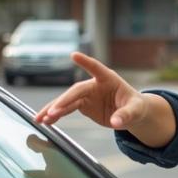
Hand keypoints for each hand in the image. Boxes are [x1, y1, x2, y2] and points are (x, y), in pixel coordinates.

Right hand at [34, 52, 148, 129]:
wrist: (131, 113)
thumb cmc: (135, 106)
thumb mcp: (135, 111)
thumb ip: (126, 115)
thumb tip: (116, 122)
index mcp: (108, 79)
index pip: (96, 68)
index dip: (85, 62)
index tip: (73, 55)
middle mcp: (94, 85)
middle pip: (76, 91)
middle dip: (63, 101)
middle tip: (52, 111)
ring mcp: (87, 95)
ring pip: (67, 100)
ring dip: (54, 109)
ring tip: (41, 119)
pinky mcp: (83, 105)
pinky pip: (66, 109)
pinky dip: (56, 115)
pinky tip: (46, 121)